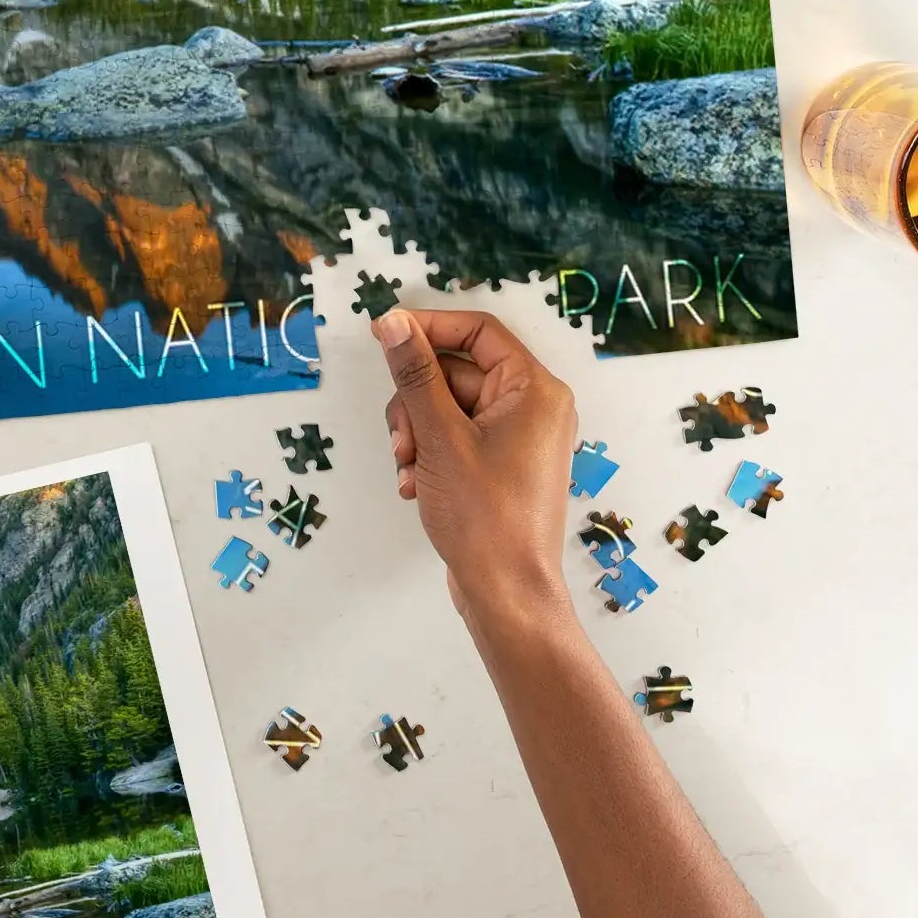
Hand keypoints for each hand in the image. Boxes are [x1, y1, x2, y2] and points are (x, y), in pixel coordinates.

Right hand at [373, 305, 578, 628]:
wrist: (506, 595)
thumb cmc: (485, 516)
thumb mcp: (440, 436)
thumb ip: (415, 374)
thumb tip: (394, 322)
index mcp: (534, 390)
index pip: (478, 330)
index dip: (427, 326)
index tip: (383, 335)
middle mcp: (532, 407)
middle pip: (455, 371)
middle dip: (415, 402)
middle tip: (401, 439)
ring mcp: (517, 438)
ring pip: (446, 405)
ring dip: (416, 432)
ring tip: (407, 468)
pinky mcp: (500, 464)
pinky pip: (455, 435)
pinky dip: (428, 452)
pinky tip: (414, 483)